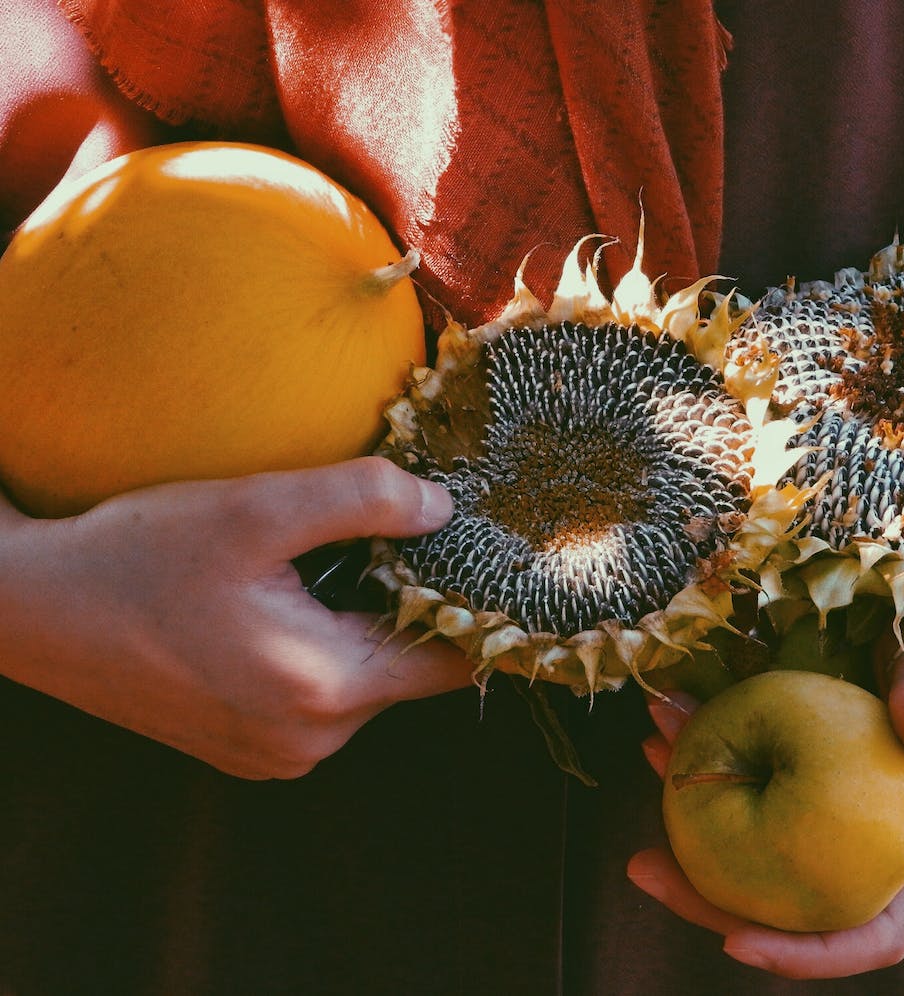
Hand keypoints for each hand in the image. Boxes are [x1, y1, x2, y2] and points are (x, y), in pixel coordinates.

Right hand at [0, 457, 471, 778]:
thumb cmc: (136, 558)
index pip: (449, 660)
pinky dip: (322, 649)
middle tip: (386, 537)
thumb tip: (443, 507)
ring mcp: (277, 752)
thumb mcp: (254, 510)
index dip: (472, 604)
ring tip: (321, 567)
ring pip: (364, 679)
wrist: (33, 609)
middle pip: (407, 668)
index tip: (475, 553)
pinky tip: (284, 603)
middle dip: (408, 603)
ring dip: (361, 624)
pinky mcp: (248, 746)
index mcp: (322, 691)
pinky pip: (321, 695)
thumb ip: (361, 500)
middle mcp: (309, 741)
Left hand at [628, 609, 903, 978]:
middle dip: (714, 901)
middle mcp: (888, 838)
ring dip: (696, 819)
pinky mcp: (814, 772)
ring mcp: (845, 809)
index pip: (882, 928)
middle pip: (799, 907)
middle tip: (642, 864)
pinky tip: (668, 726)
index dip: (812, 953)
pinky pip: (755, 786)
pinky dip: (710, 761)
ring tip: (647, 756)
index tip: (735, 945)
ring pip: (763, 849)